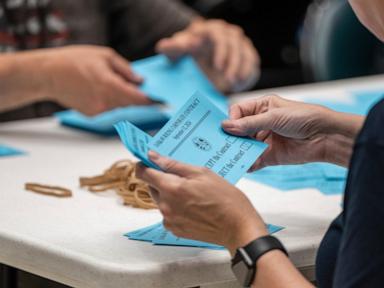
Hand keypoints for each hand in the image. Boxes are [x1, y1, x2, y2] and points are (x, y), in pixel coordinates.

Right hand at [42, 45, 151, 115]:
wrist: (48, 75)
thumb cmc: (74, 61)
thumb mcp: (104, 56)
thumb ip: (125, 69)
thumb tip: (140, 80)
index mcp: (110, 85)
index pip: (137, 99)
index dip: (151, 101)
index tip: (161, 102)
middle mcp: (105, 101)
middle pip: (130, 104)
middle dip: (137, 97)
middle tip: (142, 90)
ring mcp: (98, 110)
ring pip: (120, 106)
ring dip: (123, 98)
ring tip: (112, 84)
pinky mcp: (92, 115)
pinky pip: (108, 108)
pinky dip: (110, 101)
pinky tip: (100, 90)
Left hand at [136, 151, 267, 254]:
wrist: (238, 227)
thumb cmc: (225, 199)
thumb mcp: (202, 173)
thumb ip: (174, 165)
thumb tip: (154, 157)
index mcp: (171, 188)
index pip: (143, 173)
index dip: (144, 165)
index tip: (149, 161)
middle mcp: (166, 206)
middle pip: (152, 186)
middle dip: (162, 179)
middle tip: (183, 177)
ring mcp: (170, 220)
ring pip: (160, 200)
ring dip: (170, 194)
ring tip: (193, 193)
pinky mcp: (175, 230)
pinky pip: (168, 213)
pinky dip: (176, 207)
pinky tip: (193, 205)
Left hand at [156, 19, 259, 92]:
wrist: (198, 59)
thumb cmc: (187, 53)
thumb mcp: (176, 51)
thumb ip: (170, 48)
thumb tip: (163, 45)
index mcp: (210, 30)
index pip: (219, 35)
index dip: (220, 50)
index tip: (217, 66)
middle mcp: (227, 34)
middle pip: (234, 45)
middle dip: (232, 62)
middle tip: (227, 78)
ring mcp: (238, 44)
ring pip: (245, 53)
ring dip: (240, 69)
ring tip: (233, 83)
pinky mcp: (246, 55)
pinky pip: (251, 62)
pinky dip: (247, 73)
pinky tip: (240, 84)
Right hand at [222, 95, 361, 169]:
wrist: (325, 137)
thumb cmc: (304, 117)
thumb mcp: (274, 116)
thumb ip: (250, 123)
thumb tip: (226, 126)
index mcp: (262, 107)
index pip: (239, 111)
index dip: (231, 119)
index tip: (226, 128)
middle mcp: (261, 123)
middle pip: (239, 130)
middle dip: (231, 137)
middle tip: (221, 143)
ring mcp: (264, 140)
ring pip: (244, 146)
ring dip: (237, 151)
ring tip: (229, 155)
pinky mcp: (269, 156)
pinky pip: (253, 160)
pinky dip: (247, 163)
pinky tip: (243, 165)